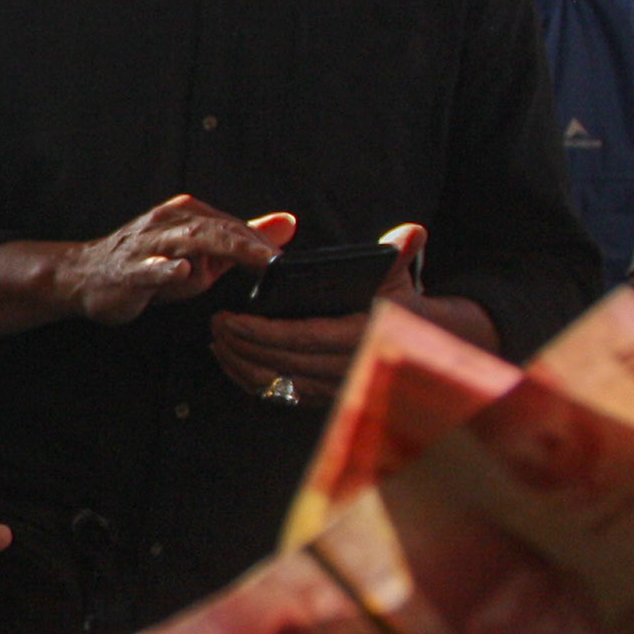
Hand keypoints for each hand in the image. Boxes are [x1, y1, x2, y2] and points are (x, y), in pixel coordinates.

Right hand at [60, 198, 290, 325]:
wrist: (86, 275)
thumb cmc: (147, 262)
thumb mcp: (199, 251)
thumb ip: (241, 239)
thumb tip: (287, 225)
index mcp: (188, 214)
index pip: (232, 227)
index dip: (260, 243)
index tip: (287, 262)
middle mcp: (169, 222)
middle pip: (216, 228)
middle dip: (248, 243)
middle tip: (276, 260)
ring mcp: (148, 244)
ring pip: (188, 241)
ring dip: (220, 248)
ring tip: (251, 258)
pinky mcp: (129, 269)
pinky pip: (149, 267)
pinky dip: (165, 268)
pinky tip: (180, 269)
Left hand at [213, 223, 419, 397]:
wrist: (417, 350)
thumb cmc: (400, 309)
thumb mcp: (399, 281)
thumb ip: (400, 255)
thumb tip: (412, 234)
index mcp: (359, 337)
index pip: (302, 338)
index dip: (262, 332)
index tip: (232, 319)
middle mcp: (343, 370)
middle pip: (281, 363)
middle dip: (242, 345)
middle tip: (216, 324)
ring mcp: (330, 390)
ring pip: (275, 384)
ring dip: (240, 364)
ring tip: (218, 340)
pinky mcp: (320, 399)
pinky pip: (278, 396)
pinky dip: (250, 381)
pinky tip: (232, 362)